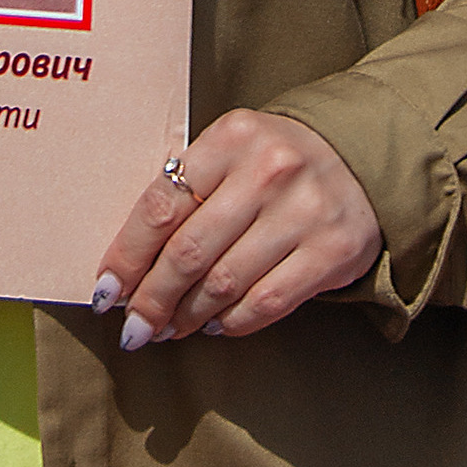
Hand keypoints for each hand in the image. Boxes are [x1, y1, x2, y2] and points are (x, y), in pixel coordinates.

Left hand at [91, 111, 381, 346]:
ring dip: (187, 317)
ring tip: (169, 330)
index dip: (127, 256)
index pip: (162, 205)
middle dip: (152, 299)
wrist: (361, 155)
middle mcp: (267, 170)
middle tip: (134, 328)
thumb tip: (129, 263)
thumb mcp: (230, 151)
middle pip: (189, 252)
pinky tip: (214, 325)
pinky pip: (267, 302)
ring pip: (224, 283)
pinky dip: (233, 322)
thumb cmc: (273, 160)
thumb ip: (187, 190)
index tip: (105, 292)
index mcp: (231, 136)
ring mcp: (303, 211)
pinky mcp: (332, 250)